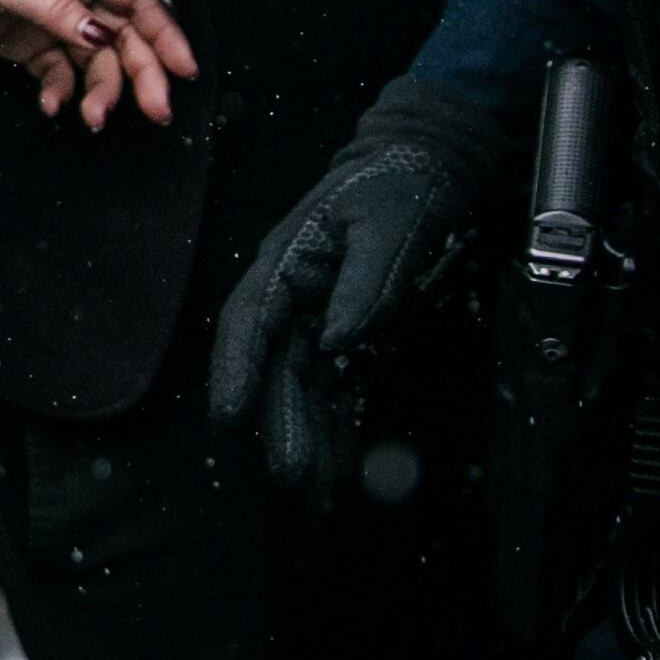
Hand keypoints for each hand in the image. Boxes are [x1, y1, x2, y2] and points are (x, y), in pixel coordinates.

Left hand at [0, 0, 195, 128]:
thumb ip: (56, 9)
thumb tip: (99, 36)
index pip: (135, 0)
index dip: (164, 34)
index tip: (184, 70)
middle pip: (122, 37)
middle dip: (141, 75)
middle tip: (154, 112)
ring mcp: (53, 21)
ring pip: (93, 61)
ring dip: (99, 91)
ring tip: (91, 118)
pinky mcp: (29, 45)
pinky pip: (58, 73)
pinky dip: (60, 91)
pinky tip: (51, 105)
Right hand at [210, 134, 481, 494]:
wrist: (429, 168)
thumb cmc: (399, 185)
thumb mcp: (387, 225)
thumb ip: (363, 283)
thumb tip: (335, 341)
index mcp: (286, 261)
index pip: (250, 320)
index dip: (236, 370)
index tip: (229, 415)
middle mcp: (293, 296)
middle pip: (276, 367)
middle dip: (281, 423)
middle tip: (292, 475)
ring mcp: (319, 320)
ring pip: (303, 387)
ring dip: (307, 437)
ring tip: (314, 492)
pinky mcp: (350, 339)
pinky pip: (337, 390)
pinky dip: (336, 427)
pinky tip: (336, 468)